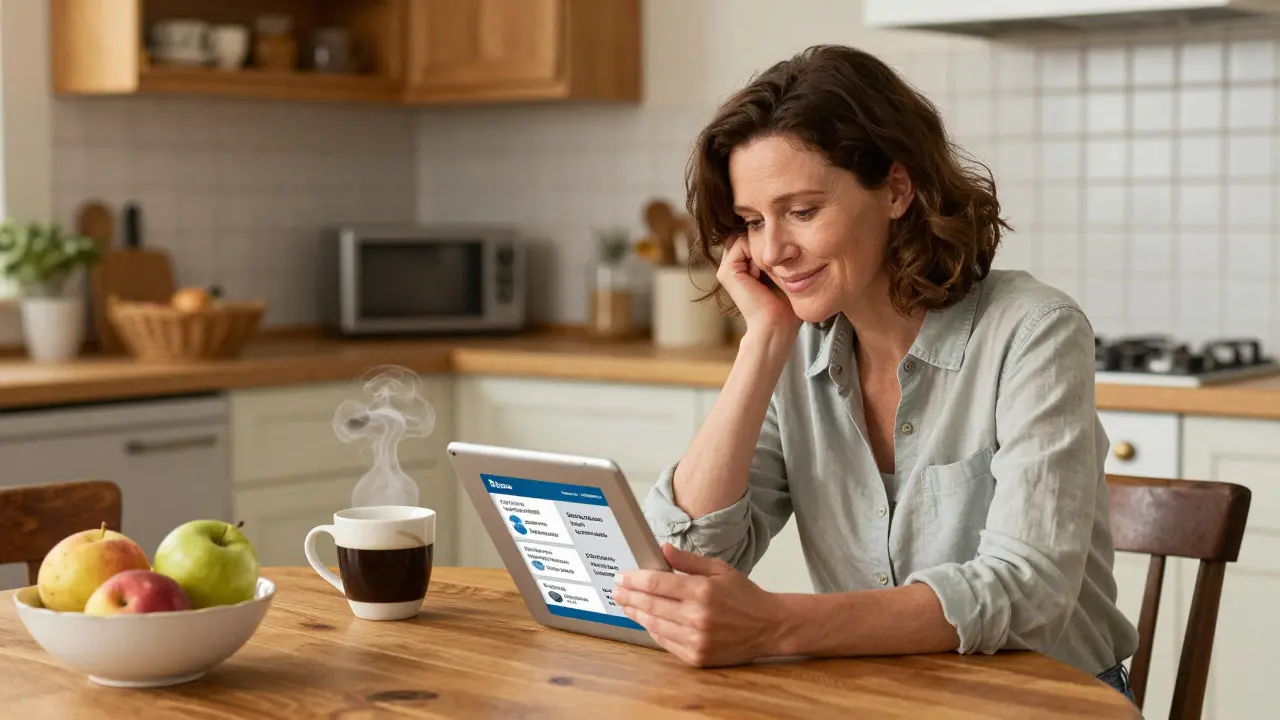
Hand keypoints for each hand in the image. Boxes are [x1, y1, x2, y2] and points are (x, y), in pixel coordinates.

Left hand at [613, 544, 788, 666]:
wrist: (769, 627)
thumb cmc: (745, 595)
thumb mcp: (720, 569)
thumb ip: (689, 561)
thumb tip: (663, 548)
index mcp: (702, 591)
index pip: (657, 583)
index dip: (635, 579)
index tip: (621, 576)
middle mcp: (697, 617)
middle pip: (651, 605)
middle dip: (629, 596)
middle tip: (616, 590)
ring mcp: (696, 639)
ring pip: (655, 625)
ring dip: (637, 614)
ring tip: (626, 605)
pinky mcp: (697, 657)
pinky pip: (665, 643)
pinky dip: (653, 631)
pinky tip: (646, 621)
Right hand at [717, 236, 800, 336]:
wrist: (777, 324)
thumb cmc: (786, 303)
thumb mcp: (782, 271)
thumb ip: (775, 253)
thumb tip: (779, 232)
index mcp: (743, 267)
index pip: (752, 237)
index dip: (768, 241)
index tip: (780, 262)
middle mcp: (732, 266)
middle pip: (748, 235)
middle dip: (763, 243)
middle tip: (774, 267)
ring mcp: (726, 269)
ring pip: (745, 237)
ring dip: (760, 250)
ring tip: (766, 273)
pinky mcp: (726, 272)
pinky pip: (741, 243)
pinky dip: (755, 254)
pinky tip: (759, 274)